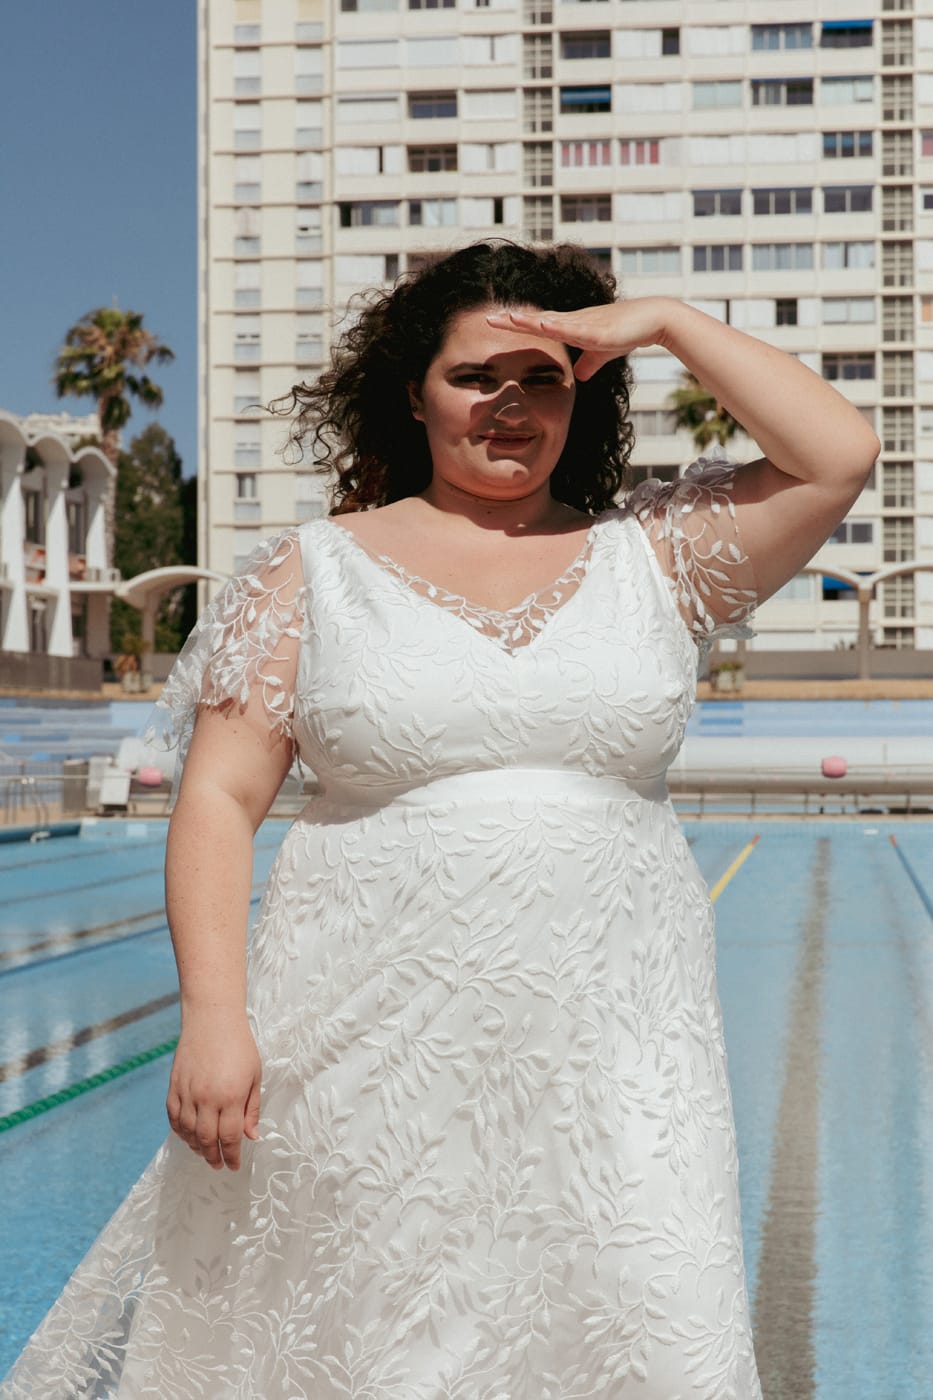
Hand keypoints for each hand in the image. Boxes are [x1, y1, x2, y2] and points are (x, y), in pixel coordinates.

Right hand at [166, 1017, 261, 1170]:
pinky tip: (188, 1136)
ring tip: (205, 1152)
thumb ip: (252, 1109)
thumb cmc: (240, 1046)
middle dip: (213, 1157)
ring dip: (196, 1147)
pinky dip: (180, 1132)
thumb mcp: (254, 1076)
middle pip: (207, 1140)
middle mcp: (207, 1098)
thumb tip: (251, 1136)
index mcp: (231, 1096)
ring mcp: (188, 1093)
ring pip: (188, 1132)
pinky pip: (174, 1118)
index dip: (232, 1155)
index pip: (230, 1137)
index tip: (233, 1166)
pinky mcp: (174, 1087)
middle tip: (218, 1164)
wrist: (212, 1020)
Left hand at [486, 298, 676, 381]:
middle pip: (537, 320)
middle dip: (513, 321)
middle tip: (487, 319)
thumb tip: (578, 376)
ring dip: (530, 321)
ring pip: (551, 321)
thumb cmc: (626, 333)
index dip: (517, 325)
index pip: (537, 325)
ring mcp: (584, 323)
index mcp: (571, 326)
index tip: (494, 323)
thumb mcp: (602, 353)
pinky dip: (558, 326)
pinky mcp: (598, 331)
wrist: (651, 320)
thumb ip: (589, 363)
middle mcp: (573, 321)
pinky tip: (543, 324)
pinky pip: (574, 329)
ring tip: (508, 319)